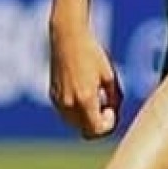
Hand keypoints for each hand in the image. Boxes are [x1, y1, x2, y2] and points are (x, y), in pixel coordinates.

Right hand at [48, 18, 123, 137]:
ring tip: (96, 97)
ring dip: (87, 118)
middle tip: (106, 106)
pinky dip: (77, 111)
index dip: (108, 125)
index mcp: (85, 99)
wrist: (68, 37)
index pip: (97, 130)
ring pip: (75, 124)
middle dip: (98, 124)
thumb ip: (115, 99)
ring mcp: (58, 100)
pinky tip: (84, 92)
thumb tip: (115, 113)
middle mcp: (69, 103)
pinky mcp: (52, 95)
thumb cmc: (92, 54)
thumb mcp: (110, 76)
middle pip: (86, 131)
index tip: (112, 109)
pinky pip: (66, 113)